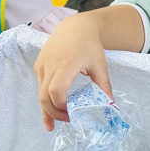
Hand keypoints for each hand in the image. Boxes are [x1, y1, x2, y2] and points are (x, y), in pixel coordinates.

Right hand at [34, 12, 112, 130]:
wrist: (74, 27)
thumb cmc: (88, 44)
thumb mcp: (99, 64)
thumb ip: (104, 85)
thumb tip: (111, 105)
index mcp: (66, 64)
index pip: (56, 92)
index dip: (62, 107)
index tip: (73, 113)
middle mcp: (50, 65)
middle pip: (44, 97)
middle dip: (54, 113)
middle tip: (67, 121)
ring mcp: (41, 66)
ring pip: (39, 94)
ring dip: (47, 109)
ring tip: (53, 124)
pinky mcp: (38, 66)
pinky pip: (39, 87)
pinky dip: (44, 100)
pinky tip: (50, 111)